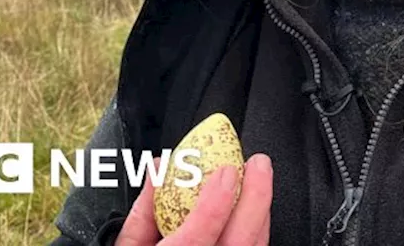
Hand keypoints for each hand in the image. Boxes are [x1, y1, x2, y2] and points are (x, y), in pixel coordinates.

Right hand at [115, 154, 273, 244]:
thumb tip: (159, 170)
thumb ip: (143, 213)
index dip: (213, 206)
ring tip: (258, 178)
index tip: (225, 172)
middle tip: (257, 164)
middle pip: (240, 242)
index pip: (194, 242)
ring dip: (260, 209)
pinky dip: (258, 227)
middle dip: (255, 198)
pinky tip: (255, 208)